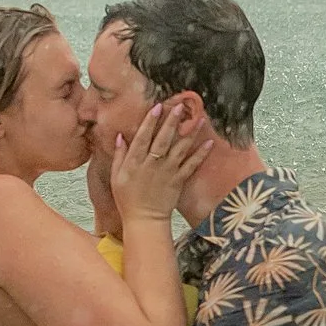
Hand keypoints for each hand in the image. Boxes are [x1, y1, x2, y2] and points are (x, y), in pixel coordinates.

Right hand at [100, 97, 213, 231]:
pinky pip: (191, 165)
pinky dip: (200, 154)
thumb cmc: (127, 198)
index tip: (157, 107)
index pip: (143, 137)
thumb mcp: (116, 177)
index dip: (150, 121)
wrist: (144, 220)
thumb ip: (119, 156)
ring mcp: (167, 172)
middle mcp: (152, 164)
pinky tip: (208, 143)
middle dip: (172, 122)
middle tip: (180, 106)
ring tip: (199, 118)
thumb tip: (121, 136)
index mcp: (135, 162)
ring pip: (180, 149)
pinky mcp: (179, 180)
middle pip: (163, 139)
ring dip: (190, 133)